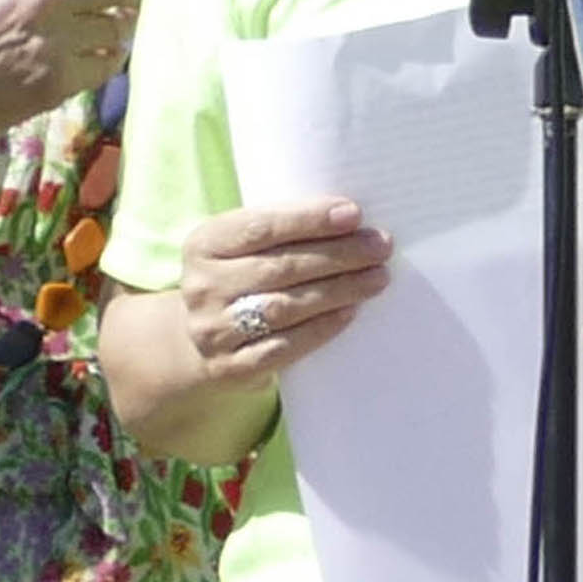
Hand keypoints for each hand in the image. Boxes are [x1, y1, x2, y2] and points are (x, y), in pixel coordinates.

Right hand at [177, 203, 390, 376]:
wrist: (206, 342)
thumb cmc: (241, 280)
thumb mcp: (244, 249)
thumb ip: (283, 233)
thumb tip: (351, 221)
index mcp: (205, 244)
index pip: (260, 226)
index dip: (308, 219)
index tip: (353, 213)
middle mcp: (202, 286)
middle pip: (280, 267)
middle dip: (338, 255)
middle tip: (380, 246)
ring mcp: (213, 330)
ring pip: (284, 307)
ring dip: (338, 290)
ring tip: (377, 277)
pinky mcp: (230, 368)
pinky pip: (282, 348)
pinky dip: (320, 329)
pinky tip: (349, 313)